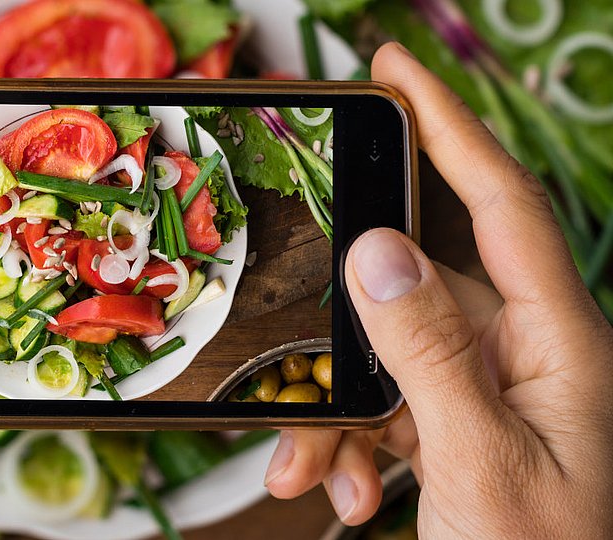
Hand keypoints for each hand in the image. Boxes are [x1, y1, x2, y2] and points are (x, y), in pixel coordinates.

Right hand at [264, 43, 612, 536]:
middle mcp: (524, 357)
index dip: (447, 127)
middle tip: (300, 302)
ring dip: (336, 406)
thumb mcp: (483, 463)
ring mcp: (486, 393)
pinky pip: (384, 405)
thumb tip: (378, 254)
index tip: (394, 75)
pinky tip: (337, 482)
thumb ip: (430, 355)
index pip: (503, 203)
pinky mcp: (454, 427)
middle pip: (420, 285)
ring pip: (386, 355)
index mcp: (561, 346)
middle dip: (347, 313)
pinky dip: (346, 439)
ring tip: (311, 460)